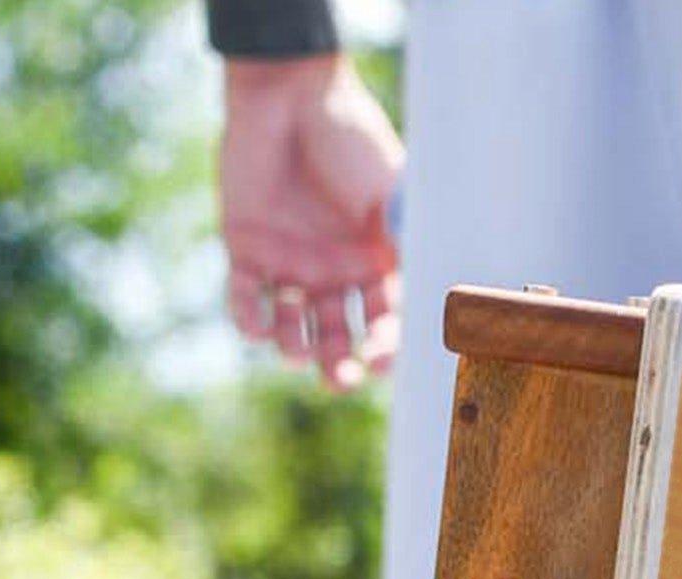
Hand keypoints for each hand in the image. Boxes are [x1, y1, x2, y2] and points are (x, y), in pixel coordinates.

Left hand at [220, 56, 404, 391]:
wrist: (291, 94)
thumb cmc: (350, 139)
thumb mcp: (393, 192)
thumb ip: (410, 239)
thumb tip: (436, 290)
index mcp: (375, 264)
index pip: (383, 324)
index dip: (383, 348)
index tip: (377, 362)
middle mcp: (334, 273)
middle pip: (338, 337)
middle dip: (336, 364)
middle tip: (335, 381)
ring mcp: (290, 263)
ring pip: (292, 326)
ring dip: (293, 347)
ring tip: (294, 350)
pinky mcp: (246, 248)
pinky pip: (246, 297)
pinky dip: (249, 318)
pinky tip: (257, 329)